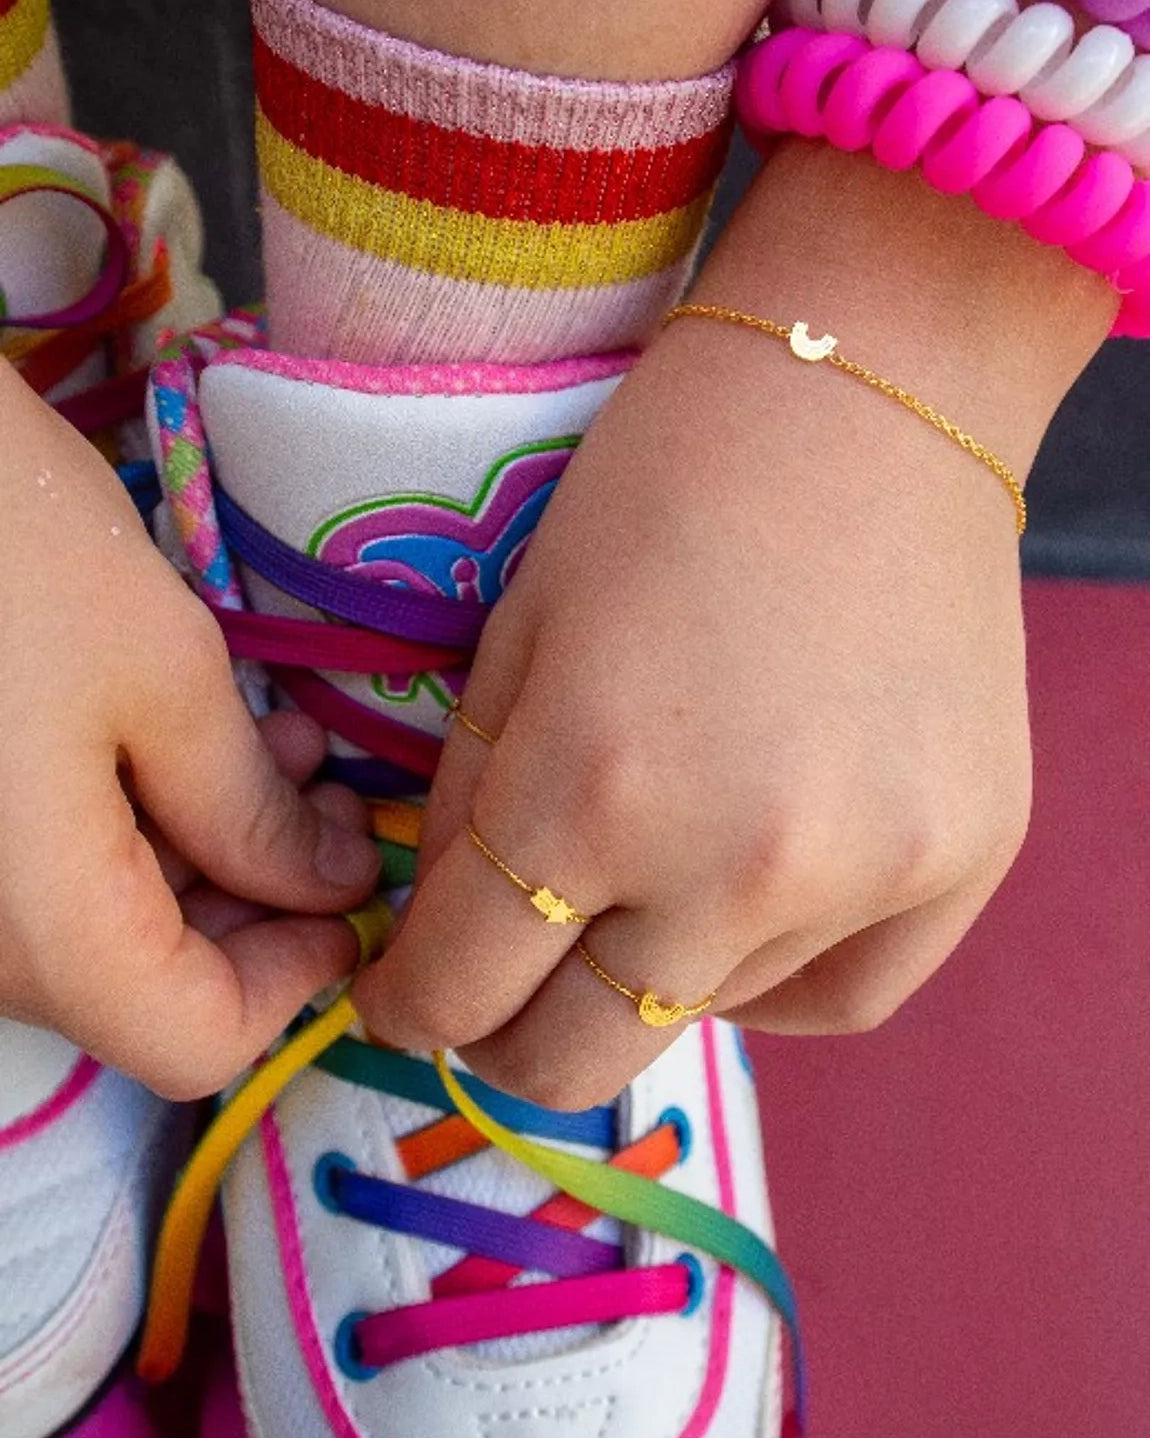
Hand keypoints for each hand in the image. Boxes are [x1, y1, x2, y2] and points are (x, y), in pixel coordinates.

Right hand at [0, 363, 379, 1097]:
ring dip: (204, 850)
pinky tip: (178, 732)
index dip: (298, 978)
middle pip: (146, 988)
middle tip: (329, 789)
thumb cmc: (6, 552)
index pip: (196, 1042)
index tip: (352, 888)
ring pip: (96, 931)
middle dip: (262, 897)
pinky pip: (38, 878)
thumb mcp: (161, 676)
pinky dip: (124, 828)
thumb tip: (333, 887)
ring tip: (275, 737)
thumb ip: (253, 811)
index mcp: (41, 933)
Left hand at [352, 146, 1112, 1108]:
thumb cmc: (661, 487)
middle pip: (576, 1058)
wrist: (867, 398)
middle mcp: (733, 869)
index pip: (460, 988)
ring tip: (645, 885)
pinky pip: (834, 998)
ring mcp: (865, 878)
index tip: (406, 998)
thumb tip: (450, 938)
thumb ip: (469, 810)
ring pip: (701, 1017)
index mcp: (591, 792)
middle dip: (507, 1042)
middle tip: (500, 991)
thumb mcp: (517, 638)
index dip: (410, 1005)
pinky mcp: (962, 864)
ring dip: (642, 977)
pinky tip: (747, 910)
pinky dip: (769, 979)